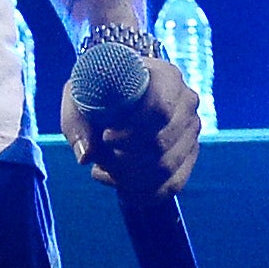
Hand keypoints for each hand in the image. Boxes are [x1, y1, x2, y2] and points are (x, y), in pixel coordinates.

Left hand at [60, 48, 202, 200]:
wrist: (115, 95)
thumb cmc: (96, 92)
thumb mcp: (78, 96)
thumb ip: (76, 122)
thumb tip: (86, 156)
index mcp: (165, 76)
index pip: (159, 109)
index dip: (132, 131)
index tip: (106, 136)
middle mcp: (186, 101)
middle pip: (161, 143)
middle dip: (125, 158)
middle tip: (102, 157)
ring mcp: (192, 129)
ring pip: (166, 167)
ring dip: (130, 176)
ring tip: (106, 167)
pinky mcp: (190, 154)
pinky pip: (172, 184)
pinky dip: (143, 191)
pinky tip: (120, 183)